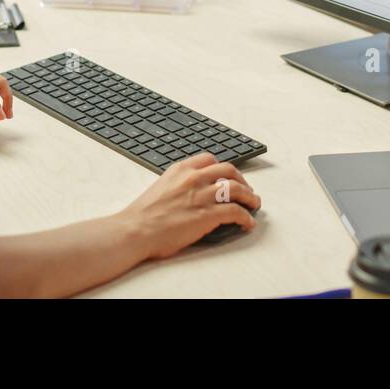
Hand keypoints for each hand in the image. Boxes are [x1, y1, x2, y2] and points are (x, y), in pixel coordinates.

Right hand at [117, 153, 259, 259]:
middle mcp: (193, 178)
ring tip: (254, 204)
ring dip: (250, 197)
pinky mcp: (207, 214)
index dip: (222, 168)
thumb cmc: (143, 215)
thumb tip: (189, 193)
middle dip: (241, 180)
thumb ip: (177, 184)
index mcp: (180, 169)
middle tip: (246, 190)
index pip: (209, 159)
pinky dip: (246, 217)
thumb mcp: (160, 187)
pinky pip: (236, 212)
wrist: (135, 230)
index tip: (228, 175)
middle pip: (228, 170)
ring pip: (237, 189)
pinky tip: (248, 223)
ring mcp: (201, 195)